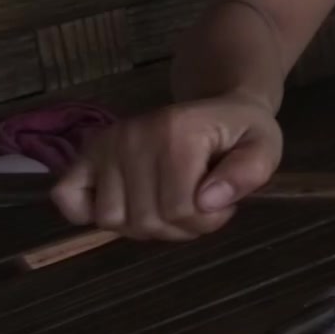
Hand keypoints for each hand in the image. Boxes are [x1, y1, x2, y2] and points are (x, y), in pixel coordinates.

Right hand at [50, 93, 281, 241]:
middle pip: (145, 220)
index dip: (207, 220)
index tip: (223, 204)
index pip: (180, 209)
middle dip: (179, 227)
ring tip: (169, 203)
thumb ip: (249, 172)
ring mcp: (106, 145)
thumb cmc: (242, 131)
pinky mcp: (87, 155)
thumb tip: (209, 201)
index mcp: (178, 134)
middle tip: (199, 205)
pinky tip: (124, 203)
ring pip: (113, 220)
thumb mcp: (265, 147)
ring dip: (144, 225)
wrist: (220, 106)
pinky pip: (69, 198)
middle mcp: (134, 136)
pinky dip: (89, 212)